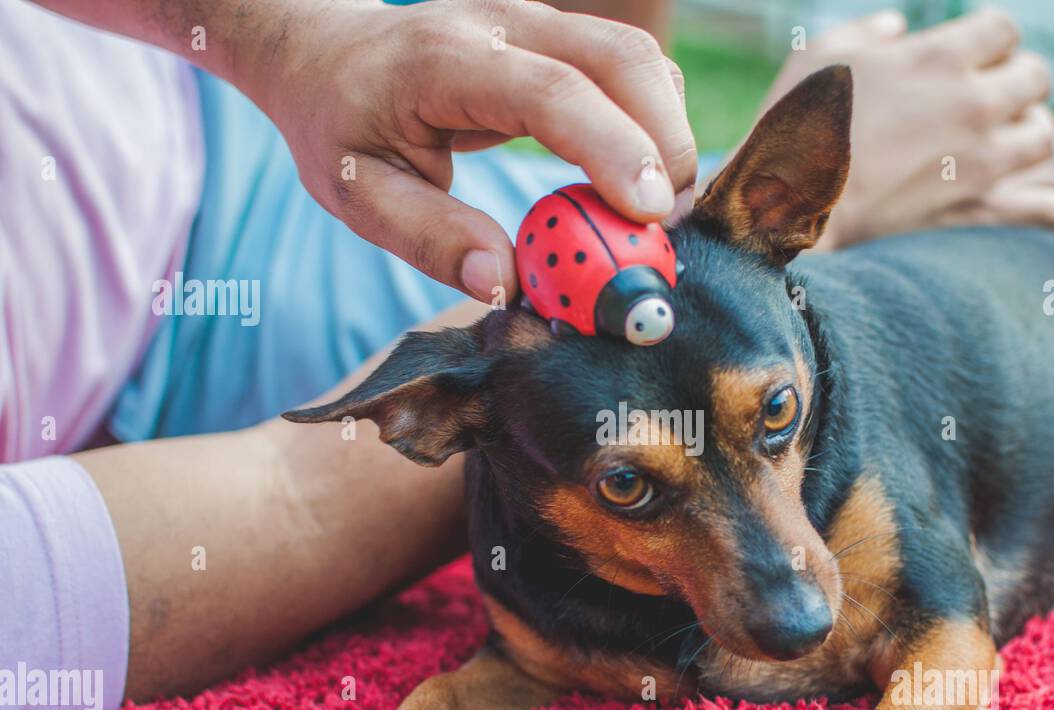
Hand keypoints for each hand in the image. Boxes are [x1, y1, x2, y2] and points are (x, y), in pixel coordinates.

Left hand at [255, 0, 696, 301]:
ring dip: (669, 134)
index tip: (652, 215)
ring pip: (640, 58)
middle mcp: (503, 23)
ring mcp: (538, 21)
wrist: (330, 55)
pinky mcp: (561, 36)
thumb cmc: (343, 128)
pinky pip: (634, 68)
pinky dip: (655, 123)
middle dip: (666, 144)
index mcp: (445, 61)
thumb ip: (432, 239)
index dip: (613, 150)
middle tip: (667, 230)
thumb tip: (508, 285)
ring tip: (656, 213)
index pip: (551, 93)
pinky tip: (641, 178)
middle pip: (620, 60)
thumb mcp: (359, 194)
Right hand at [761, 8, 1053, 245]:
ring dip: (1027, 134)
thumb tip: (898, 29)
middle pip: (1033, 78)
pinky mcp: (976, 210)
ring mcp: (981, 161)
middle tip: (985, 101)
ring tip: (1003, 144)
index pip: (1003, 30)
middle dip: (1013, 84)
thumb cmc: (795, 125)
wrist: (786, 207)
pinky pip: (1040, 207)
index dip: (987, 43)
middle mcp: (974, 103)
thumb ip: (870, 33)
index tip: (965, 58)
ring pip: (1041, 136)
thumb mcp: (821, 54)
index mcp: (941, 56)